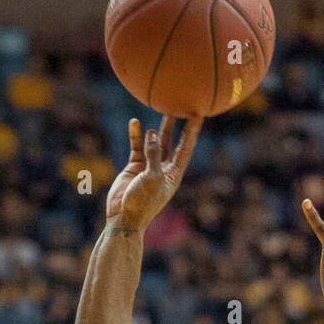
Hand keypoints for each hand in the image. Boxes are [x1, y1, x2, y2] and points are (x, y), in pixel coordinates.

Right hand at [106, 115, 202, 230]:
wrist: (124, 218)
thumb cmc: (142, 202)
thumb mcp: (152, 177)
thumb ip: (154, 154)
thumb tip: (153, 133)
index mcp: (174, 174)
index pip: (185, 148)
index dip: (192, 131)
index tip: (199, 114)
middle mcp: (163, 169)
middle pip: (173, 143)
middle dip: (178, 125)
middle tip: (182, 106)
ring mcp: (149, 167)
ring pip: (155, 142)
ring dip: (159, 128)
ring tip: (163, 107)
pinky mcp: (134, 167)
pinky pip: (137, 147)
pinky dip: (136, 135)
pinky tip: (135, 123)